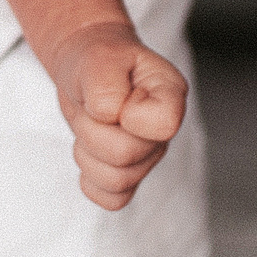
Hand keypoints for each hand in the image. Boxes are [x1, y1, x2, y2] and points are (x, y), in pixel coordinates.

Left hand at [48, 21, 187, 210]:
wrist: (87, 68)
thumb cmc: (98, 59)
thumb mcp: (97, 57)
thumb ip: (105, 85)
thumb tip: (111, 116)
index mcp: (170, 94)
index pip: (165, 124)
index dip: (129, 115)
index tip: (119, 94)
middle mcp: (164, 131)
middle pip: (127, 155)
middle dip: (92, 130)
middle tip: (90, 106)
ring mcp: (149, 157)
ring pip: (117, 181)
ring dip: (88, 151)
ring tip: (91, 123)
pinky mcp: (130, 176)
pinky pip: (111, 198)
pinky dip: (91, 179)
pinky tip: (89, 150)